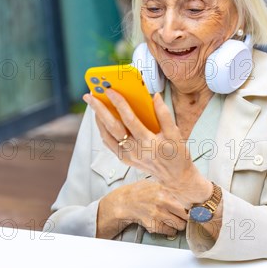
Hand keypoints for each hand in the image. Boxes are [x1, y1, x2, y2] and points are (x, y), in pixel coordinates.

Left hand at [83, 90, 211, 206]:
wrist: (175, 177)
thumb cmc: (177, 154)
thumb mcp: (175, 133)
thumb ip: (164, 114)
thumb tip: (155, 97)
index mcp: (148, 142)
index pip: (129, 119)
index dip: (119, 103)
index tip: (110, 91)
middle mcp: (135, 150)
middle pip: (112, 127)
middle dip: (99, 109)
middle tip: (90, 96)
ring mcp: (128, 156)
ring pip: (106, 136)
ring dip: (98, 119)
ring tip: (94, 106)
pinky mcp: (125, 160)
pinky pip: (109, 144)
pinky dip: (103, 131)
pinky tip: (102, 121)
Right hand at [97, 180, 186, 238]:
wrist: (126, 202)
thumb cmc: (142, 191)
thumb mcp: (157, 184)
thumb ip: (171, 187)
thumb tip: (190, 188)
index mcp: (166, 190)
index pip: (188, 201)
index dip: (195, 206)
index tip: (198, 208)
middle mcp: (163, 203)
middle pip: (187, 215)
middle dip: (188, 216)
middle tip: (188, 215)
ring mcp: (158, 215)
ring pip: (180, 225)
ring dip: (180, 224)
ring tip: (176, 219)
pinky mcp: (153, 225)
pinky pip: (170, 231)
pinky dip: (171, 230)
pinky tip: (168, 224)